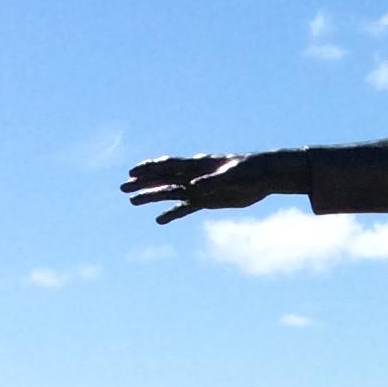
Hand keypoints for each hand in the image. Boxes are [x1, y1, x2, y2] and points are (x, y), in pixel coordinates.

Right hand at [121, 154, 277, 223]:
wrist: (264, 177)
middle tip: (122, 188)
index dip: (150, 168)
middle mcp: (194, 176)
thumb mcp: (232, 176)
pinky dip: (172, 214)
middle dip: (142, 183)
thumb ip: (212, 181)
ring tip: (132, 202)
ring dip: (151, 197)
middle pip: (163, 179)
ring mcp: (199, 189)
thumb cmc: (249, 171)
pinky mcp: (207, 201)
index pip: (168, 165)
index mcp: (197, 166)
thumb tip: (194, 186)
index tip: (132, 172)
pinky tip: (158, 221)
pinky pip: (185, 208)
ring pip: (170, 193)